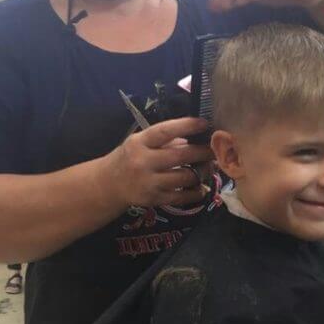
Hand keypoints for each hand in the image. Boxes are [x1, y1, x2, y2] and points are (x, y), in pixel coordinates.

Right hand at [98, 118, 212, 208]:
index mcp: (140, 142)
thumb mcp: (140, 143)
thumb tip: (196, 137)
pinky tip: (201, 188)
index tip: (205, 123)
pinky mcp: (154, 199)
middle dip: (203, 152)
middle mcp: (143, 162)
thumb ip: (165, 140)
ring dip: (202, 173)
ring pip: (185, 177)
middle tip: (215, 150)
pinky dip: (196, 192)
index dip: (186, 126)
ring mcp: (149, 182)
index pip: (165, 131)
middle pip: (181, 156)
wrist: (109, 185)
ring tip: (209, 168)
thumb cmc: (130, 158)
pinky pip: (182, 197)